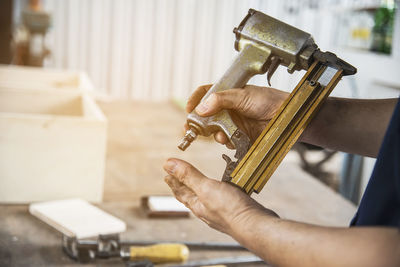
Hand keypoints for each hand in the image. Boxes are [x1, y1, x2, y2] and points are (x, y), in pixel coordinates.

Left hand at [163, 158, 277, 234]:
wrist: (254, 225)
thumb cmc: (231, 211)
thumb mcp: (205, 188)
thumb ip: (188, 176)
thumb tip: (168, 165)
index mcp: (197, 205)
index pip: (181, 192)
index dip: (173, 182)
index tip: (167, 174)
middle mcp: (207, 209)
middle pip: (191, 196)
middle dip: (184, 187)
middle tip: (177, 180)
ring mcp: (221, 211)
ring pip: (206, 198)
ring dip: (201, 189)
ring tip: (198, 184)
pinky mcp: (234, 209)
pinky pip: (222, 198)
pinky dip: (219, 191)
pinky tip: (224, 190)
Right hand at [185, 85, 287, 146]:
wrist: (286, 116)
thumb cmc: (269, 99)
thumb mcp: (242, 95)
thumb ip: (221, 100)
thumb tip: (201, 108)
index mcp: (227, 93)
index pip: (206, 94)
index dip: (195, 100)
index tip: (189, 109)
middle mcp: (228, 108)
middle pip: (206, 115)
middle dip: (199, 123)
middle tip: (191, 129)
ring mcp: (234, 122)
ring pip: (215, 130)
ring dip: (215, 133)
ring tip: (220, 134)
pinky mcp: (240, 135)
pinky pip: (227, 140)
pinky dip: (227, 141)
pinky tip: (232, 139)